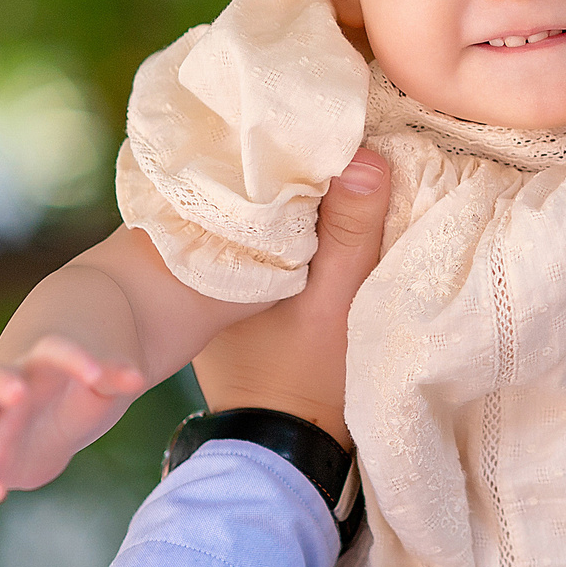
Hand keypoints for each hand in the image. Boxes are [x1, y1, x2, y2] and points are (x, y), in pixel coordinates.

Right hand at [0, 333, 148, 504]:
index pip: (50, 350)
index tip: (96, 373)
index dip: (71, 356)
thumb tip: (137, 378)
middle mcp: (7, 389)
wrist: (58, 415)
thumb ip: (114, 377)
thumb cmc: (80, 390)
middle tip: (17, 392)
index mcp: (41, 363)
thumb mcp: (103, 382)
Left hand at [188, 147, 391, 449]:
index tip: (330, 119)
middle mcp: (203, 252)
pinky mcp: (236, 287)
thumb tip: (362, 156)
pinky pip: (264, 234)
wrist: (283, 446)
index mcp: (213, 246)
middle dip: (291, 158)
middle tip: (338, 128)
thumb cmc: (306, 375)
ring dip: (294, 190)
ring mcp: (217, 272)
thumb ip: (349, 233)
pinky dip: (292, 219)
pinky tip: (325, 207)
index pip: (250, 171)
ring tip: (336, 156)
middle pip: (251, 184)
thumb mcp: (337, 301)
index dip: (292, 141)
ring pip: (257, 208)